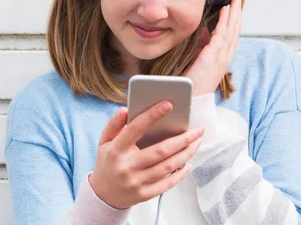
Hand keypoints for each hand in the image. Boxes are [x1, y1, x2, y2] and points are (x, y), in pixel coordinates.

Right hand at [89, 102, 203, 209]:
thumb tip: (125, 109)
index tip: (168, 104)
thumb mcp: (104, 142)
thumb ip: (113, 125)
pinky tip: (188, 163)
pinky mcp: (144, 194)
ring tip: (196, 143)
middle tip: (198, 130)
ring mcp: (136, 182)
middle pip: (161, 150)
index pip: (135, 128)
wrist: (102, 195)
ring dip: (186, 154)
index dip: (152, 115)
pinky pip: (167, 184)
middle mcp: (127, 166)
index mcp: (116, 149)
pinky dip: (181, 174)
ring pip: (168, 166)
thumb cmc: (107, 163)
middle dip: (183, 139)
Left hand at [185, 0, 242, 95]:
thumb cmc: (195, 80)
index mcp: (224, 55)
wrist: (192, 99)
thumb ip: (205, 44)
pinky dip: (224, 22)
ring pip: (232, 28)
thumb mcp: (200, 58)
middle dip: (237, 8)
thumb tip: (205, 29)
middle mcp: (226, 55)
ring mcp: (221, 56)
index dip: (234, 15)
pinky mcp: (213, 57)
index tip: (234, 0)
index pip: (232, 31)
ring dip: (234, 11)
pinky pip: (221, 36)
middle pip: (236, 27)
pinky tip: (225, 10)